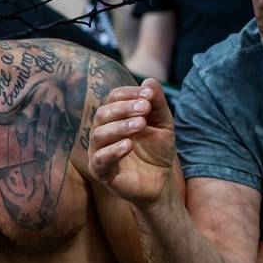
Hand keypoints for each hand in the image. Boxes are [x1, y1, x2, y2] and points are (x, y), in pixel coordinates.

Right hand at [88, 78, 176, 205]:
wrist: (160, 182)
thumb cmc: (157, 151)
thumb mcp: (163, 125)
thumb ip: (157, 104)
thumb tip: (149, 81)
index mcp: (115, 117)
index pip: (113, 98)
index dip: (129, 94)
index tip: (149, 95)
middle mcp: (103, 132)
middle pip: (103, 113)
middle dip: (124, 108)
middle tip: (145, 108)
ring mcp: (99, 152)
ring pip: (99, 134)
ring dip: (120, 126)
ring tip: (141, 125)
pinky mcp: (101, 172)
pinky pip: (100, 159)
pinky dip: (113, 151)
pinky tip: (129, 145)